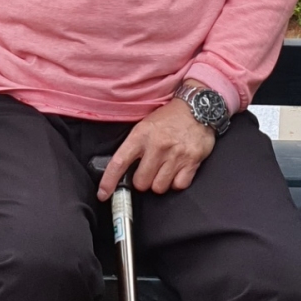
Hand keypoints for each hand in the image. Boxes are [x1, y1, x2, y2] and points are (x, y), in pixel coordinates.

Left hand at [96, 97, 215, 199]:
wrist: (197, 107)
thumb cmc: (169, 117)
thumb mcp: (146, 124)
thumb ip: (135, 145)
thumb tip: (122, 169)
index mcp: (141, 135)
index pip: (120, 162)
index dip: (109, 181)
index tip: (103, 194)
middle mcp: (157, 146)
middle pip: (141, 183)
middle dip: (143, 180)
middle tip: (148, 169)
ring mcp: (175, 155)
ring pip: (159, 187)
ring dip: (159, 182)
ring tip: (164, 168)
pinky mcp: (191, 162)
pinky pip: (178, 186)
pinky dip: (176, 182)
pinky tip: (176, 169)